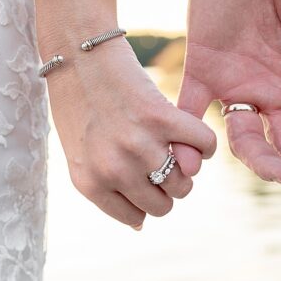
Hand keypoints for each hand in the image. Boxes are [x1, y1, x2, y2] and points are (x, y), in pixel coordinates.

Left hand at [47, 36, 216, 227]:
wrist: (77, 54)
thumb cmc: (78, 105)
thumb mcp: (80, 155)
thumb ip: (105, 190)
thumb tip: (142, 226)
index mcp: (90, 183)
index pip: (139, 216)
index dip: (147, 199)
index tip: (144, 179)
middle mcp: (113, 169)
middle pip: (165, 204)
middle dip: (168, 186)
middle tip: (161, 160)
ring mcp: (138, 145)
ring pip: (185, 183)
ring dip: (187, 168)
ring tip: (174, 146)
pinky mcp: (161, 117)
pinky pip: (204, 146)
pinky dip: (204, 143)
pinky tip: (188, 131)